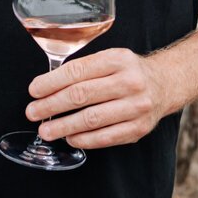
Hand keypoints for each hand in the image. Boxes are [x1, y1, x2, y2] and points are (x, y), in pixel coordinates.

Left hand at [25, 48, 169, 148]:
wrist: (164, 84)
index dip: (51, 82)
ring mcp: (136, 107)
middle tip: (33, 112)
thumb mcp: (110, 58)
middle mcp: (129, 82)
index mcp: (117, 59)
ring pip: (92, 119)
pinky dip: (84, 139)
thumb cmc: (128, 71)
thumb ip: (84, 68)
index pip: (77, 71)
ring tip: (46, 130)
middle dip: (52, 105)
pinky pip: (106, 137)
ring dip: (64, 126)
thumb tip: (47, 85)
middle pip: (81, 95)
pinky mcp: (139, 128)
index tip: (34, 90)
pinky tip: (70, 137)